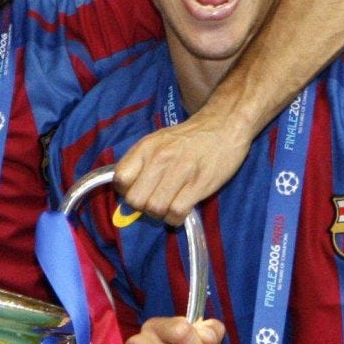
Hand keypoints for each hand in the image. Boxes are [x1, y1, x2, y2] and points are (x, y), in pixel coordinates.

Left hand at [114, 110, 250, 225]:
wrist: (223, 126)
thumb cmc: (188, 139)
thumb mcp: (158, 142)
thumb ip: (140, 164)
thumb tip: (127, 194)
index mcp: (146, 147)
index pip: (120, 179)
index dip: (127, 191)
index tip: (140, 191)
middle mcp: (160, 158)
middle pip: (135, 200)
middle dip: (143, 207)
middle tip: (156, 201)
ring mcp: (180, 170)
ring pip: (155, 209)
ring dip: (161, 214)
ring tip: (171, 205)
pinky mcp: (199, 183)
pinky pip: (176, 213)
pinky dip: (176, 218)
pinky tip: (183, 208)